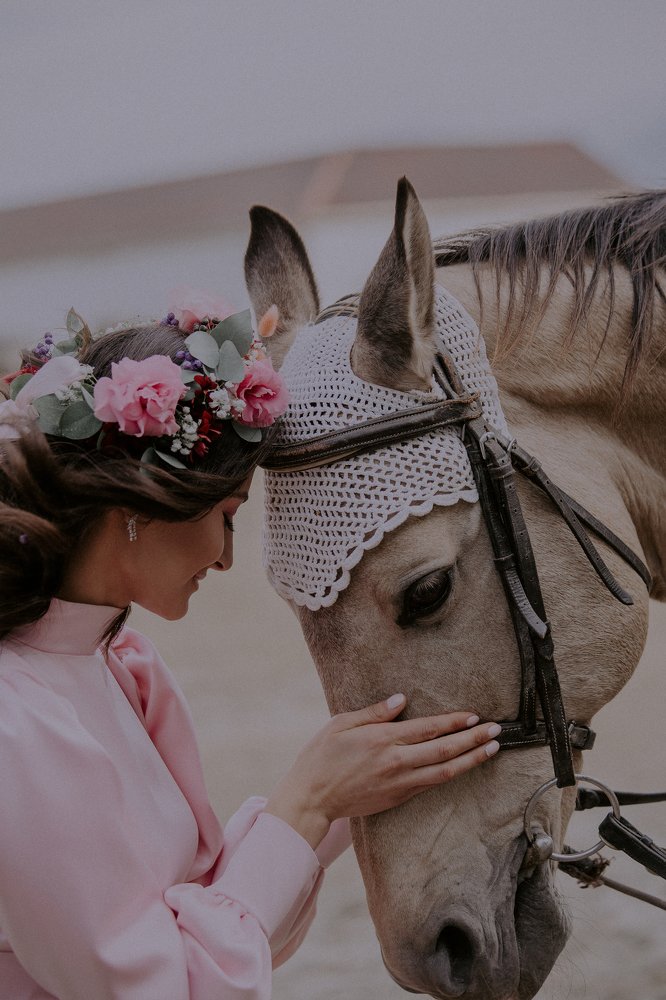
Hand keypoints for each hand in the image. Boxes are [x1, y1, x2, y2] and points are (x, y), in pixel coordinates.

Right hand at [264, 693, 500, 848]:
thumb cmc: (321, 757)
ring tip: (491, 750)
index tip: (474, 716)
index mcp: (382, 740)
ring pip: (444, 772)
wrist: (311, 799)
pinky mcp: (398, 797)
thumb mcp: (341, 724)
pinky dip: (450, 774)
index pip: (427, 729)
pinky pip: (430, 784)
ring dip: (470, 760)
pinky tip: (462, 765)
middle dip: (473, 740)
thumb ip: (374, 712)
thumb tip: (401, 700)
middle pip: (444, 750)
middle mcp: (396, 762)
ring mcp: (399, 783)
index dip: (453, 722)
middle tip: (496, 731)